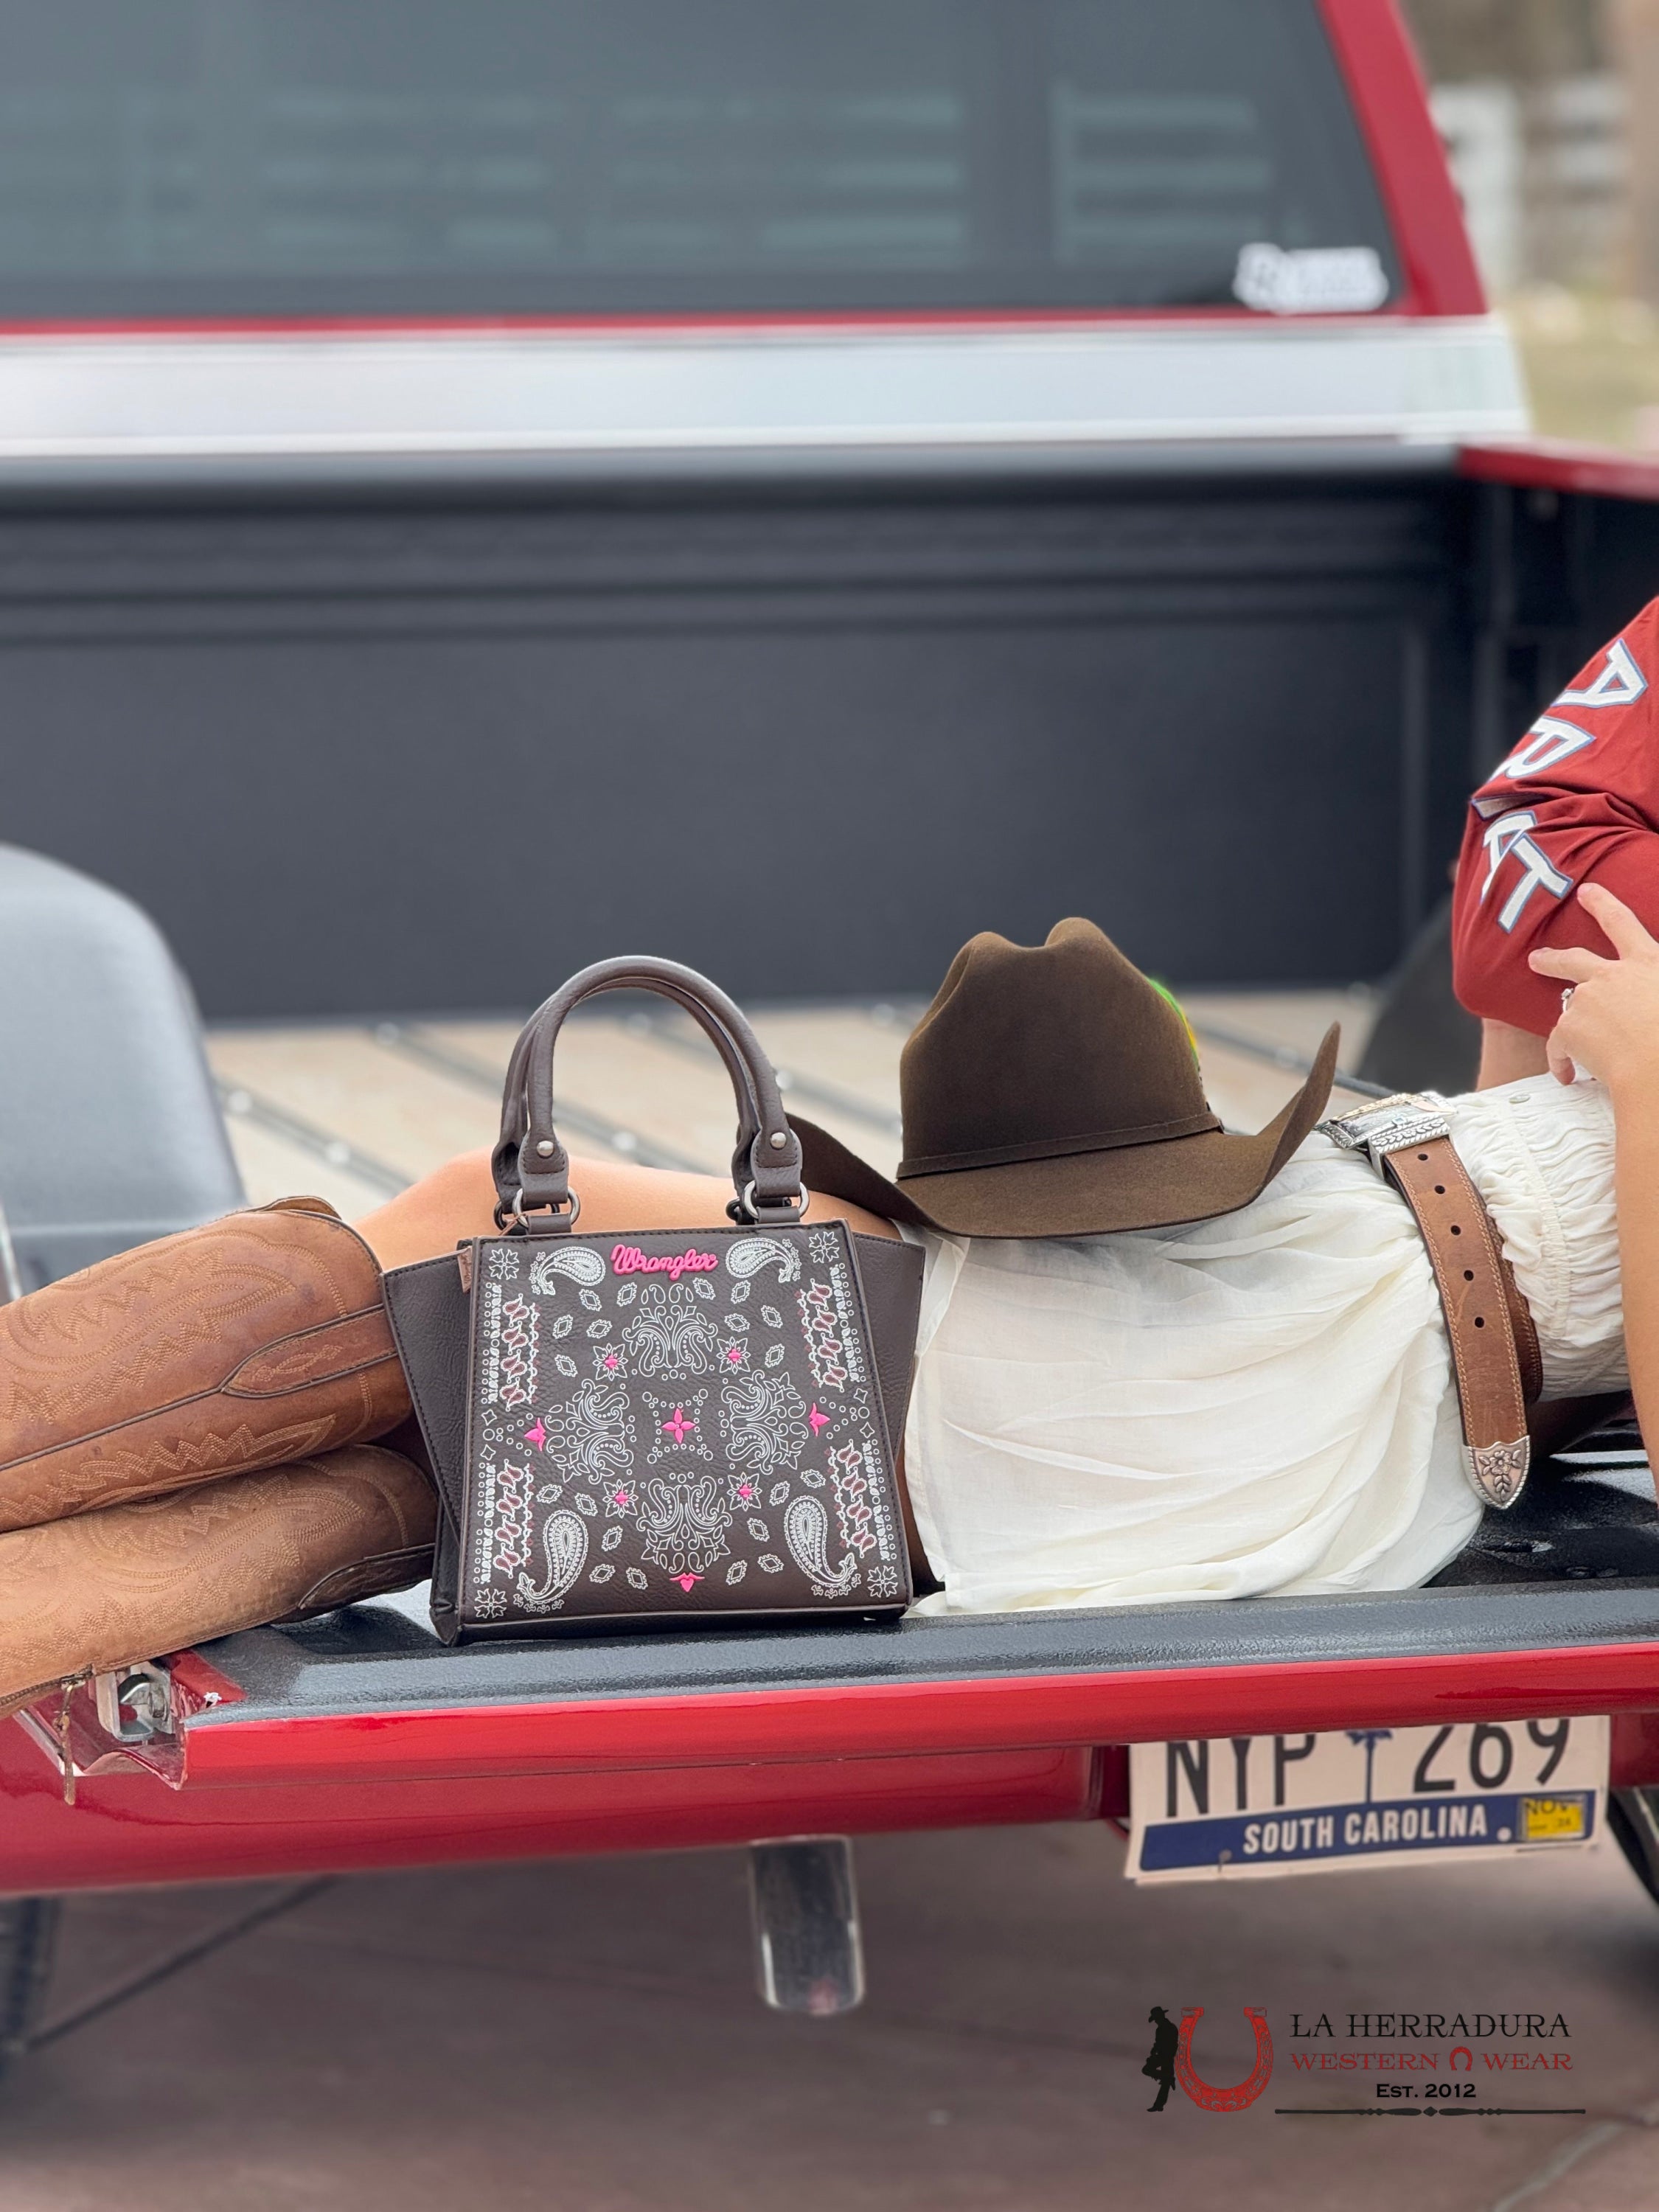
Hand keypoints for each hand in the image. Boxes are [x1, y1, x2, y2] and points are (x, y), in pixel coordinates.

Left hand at [1528, 882, 1658, 1091]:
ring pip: (1568, 1007)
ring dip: (1568, 1022)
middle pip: (1574, 958)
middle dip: (1552, 958)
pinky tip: (1567, 1075)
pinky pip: (1558, 1045)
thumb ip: (1653, 985)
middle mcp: (1612, 975)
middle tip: (1536, 958)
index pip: (1623, 924)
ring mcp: (1587, 999)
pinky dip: (1561, 1060)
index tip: (1588, 893)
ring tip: (1571, 1044)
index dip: (1603, 905)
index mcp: (1647, 963)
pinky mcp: (1569, 1028)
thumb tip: (1649, 996)